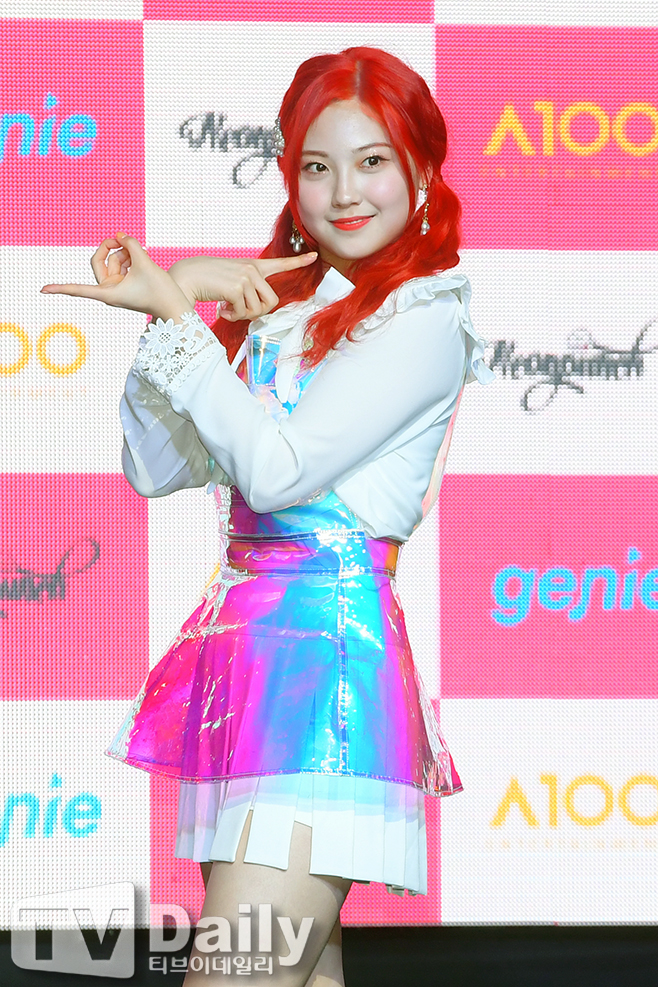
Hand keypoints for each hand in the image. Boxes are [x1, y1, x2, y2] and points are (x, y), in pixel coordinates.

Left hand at [41, 234, 194, 321]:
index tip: (42, 290)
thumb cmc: (160, 290)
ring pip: (114, 262)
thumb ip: (130, 244)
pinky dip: (131, 258)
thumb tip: (120, 234)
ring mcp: (118, 288)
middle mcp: (109, 291)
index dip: (60, 288)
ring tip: (140, 253)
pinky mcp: (127, 286)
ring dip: (126, 253)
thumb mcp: (144, 262)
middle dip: (110, 248)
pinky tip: (141, 257)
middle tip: (122, 238)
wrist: (176, 305)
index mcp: (108, 293)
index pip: (78, 289)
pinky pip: (123, 266)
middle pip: (99, 262)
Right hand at [168, 252, 317, 321]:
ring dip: (242, 315)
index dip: (299, 262)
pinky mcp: (237, 288)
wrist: (185, 277)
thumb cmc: (204, 281)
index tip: (315, 255)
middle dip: (257, 312)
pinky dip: (233, 316)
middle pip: (272, 301)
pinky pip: (244, 313)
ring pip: (258, 310)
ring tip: (226, 307)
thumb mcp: (230, 280)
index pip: (279, 263)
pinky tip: (221, 308)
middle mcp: (252, 269)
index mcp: (251, 266)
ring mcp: (246, 277)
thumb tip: (254, 311)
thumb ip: (246, 290)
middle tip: (238, 310)